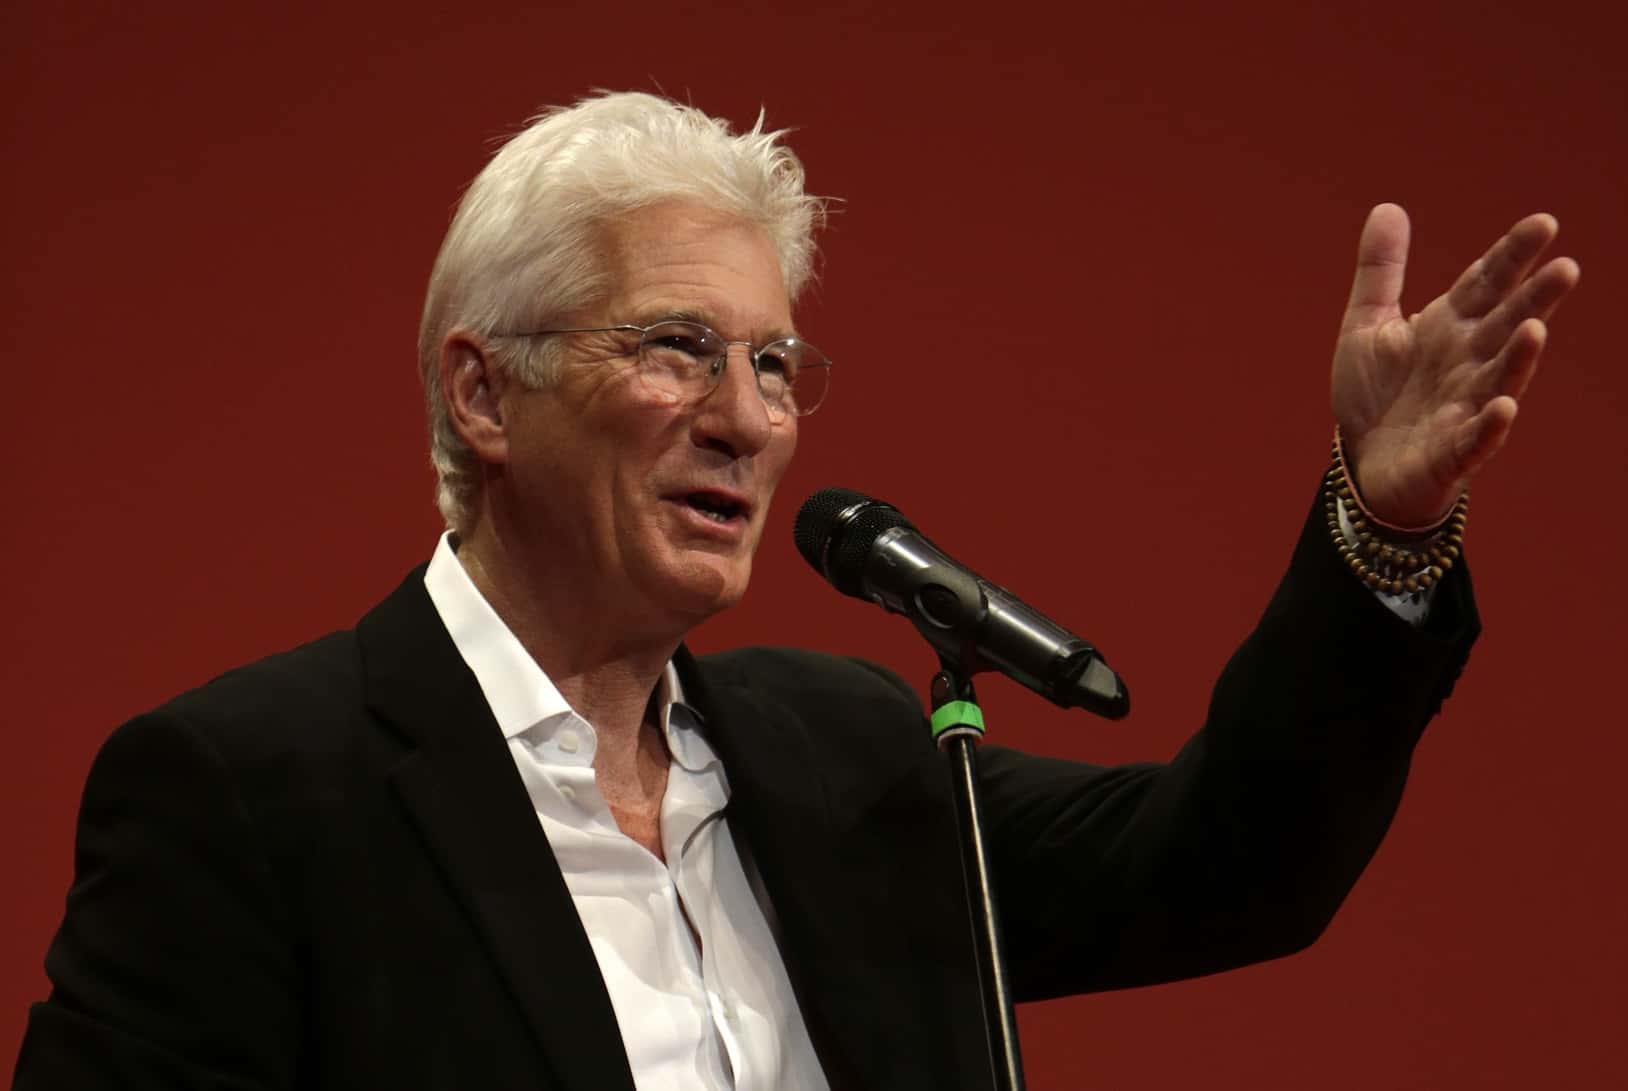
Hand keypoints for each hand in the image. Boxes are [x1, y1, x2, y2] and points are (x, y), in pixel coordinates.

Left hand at [1331, 204, 1579, 526]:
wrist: (1364, 464)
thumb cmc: (1376, 395)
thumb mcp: (1368, 326)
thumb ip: (1380, 271)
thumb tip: (1387, 206)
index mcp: (1449, 327)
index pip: (1486, 283)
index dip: (1513, 255)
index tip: (1544, 223)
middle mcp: (1467, 362)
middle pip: (1505, 325)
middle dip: (1534, 299)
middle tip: (1565, 268)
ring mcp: (1464, 406)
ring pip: (1500, 378)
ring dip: (1519, 356)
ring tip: (1535, 328)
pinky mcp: (1451, 452)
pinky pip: (1475, 438)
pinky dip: (1490, 424)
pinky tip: (1504, 406)